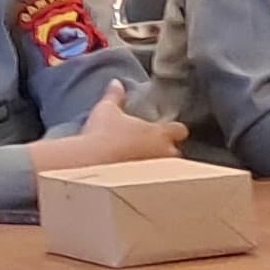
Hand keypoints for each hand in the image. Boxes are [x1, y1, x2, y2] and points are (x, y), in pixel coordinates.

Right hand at [30, 84, 186, 173]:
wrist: (89, 163)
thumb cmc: (101, 133)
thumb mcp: (106, 110)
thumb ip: (115, 95)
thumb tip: (116, 82)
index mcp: (159, 133)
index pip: (179, 130)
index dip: (174, 130)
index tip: (167, 130)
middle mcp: (163, 153)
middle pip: (175, 153)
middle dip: (167, 151)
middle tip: (152, 150)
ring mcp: (156, 173)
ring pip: (167, 171)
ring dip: (159, 168)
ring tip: (144, 167)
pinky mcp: (145, 187)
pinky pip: (153, 185)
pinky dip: (148, 182)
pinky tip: (135, 182)